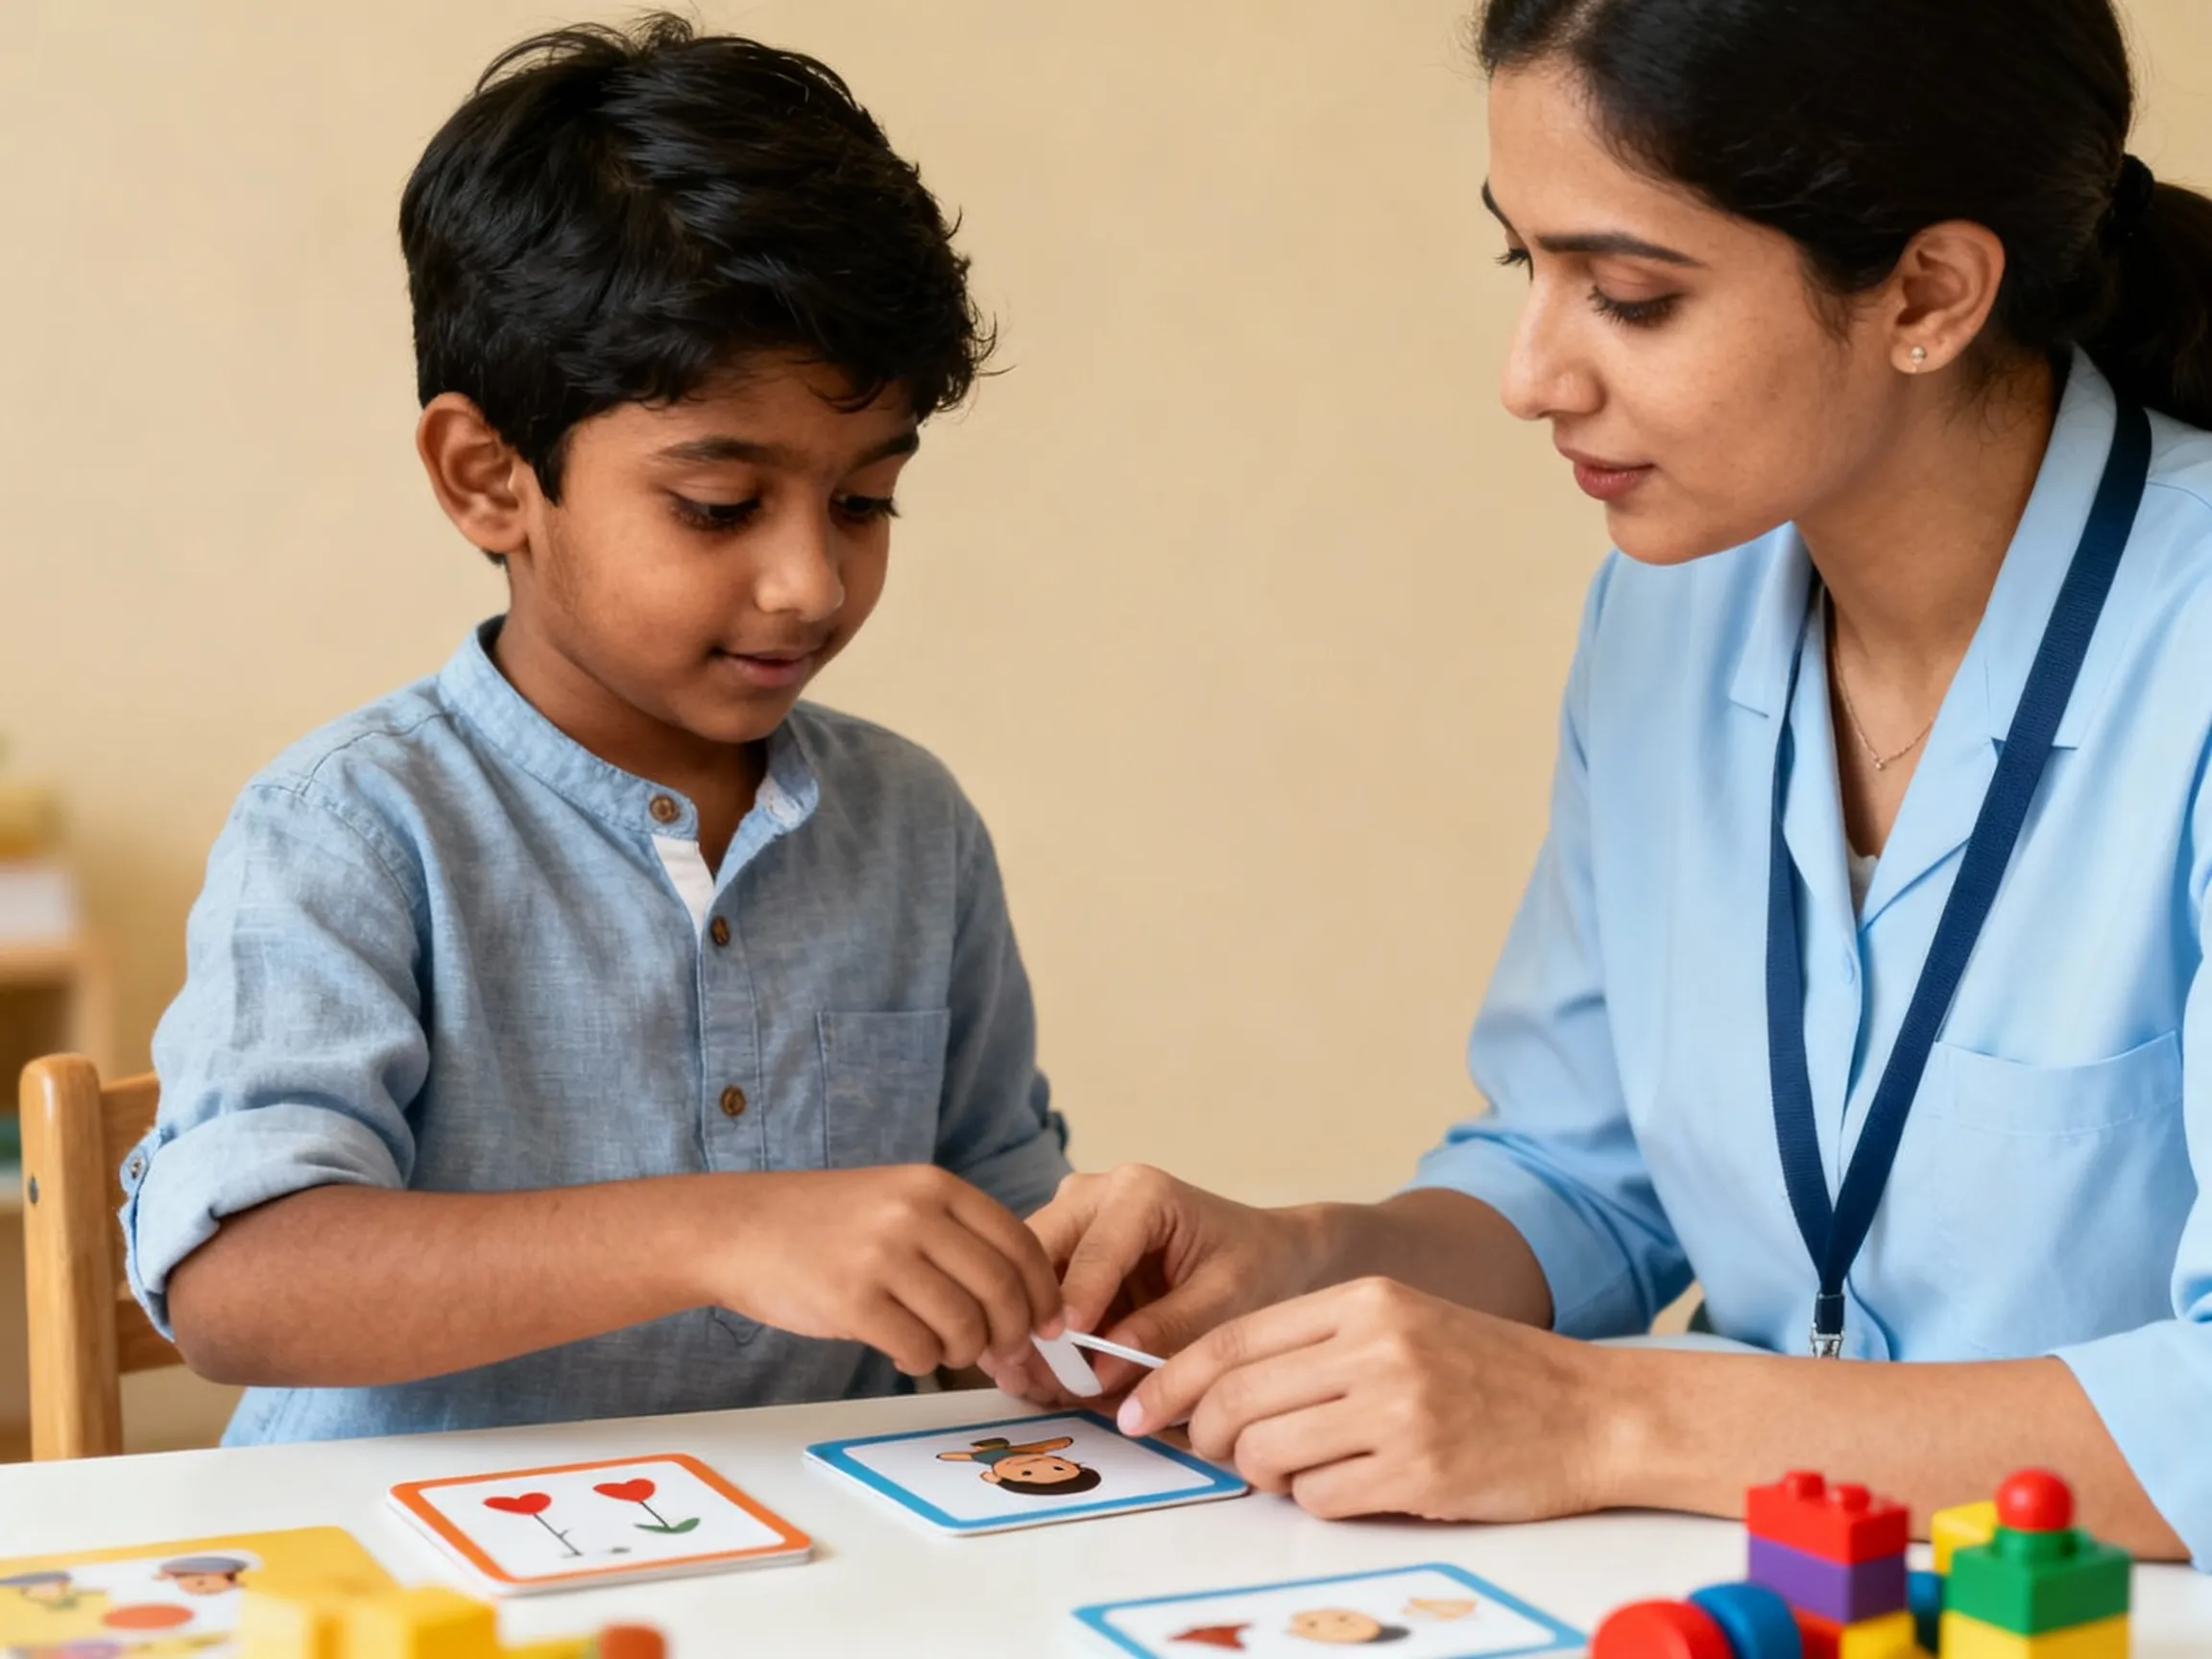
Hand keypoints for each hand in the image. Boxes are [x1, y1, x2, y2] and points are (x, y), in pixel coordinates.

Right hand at [704, 1167, 1063, 1375]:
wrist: (738, 1228)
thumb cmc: (823, 1224)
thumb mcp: (896, 1200)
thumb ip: (954, 1237)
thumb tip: (1022, 1300)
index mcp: (934, 1186)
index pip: (1020, 1242)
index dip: (1044, 1292)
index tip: (1051, 1324)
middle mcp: (914, 1213)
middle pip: (1001, 1288)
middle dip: (1016, 1332)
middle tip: (1008, 1354)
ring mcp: (882, 1256)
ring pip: (965, 1325)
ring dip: (966, 1353)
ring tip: (945, 1351)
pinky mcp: (851, 1299)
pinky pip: (917, 1349)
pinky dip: (922, 1362)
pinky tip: (906, 1352)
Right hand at [985, 1164, 1335, 1401]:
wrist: (1266, 1253)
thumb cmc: (1254, 1267)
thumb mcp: (1225, 1302)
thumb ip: (1165, 1331)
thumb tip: (1100, 1369)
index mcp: (1139, 1192)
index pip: (1094, 1250)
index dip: (1073, 1303)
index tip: (1060, 1349)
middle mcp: (1093, 1195)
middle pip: (1036, 1255)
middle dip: (1034, 1320)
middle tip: (1038, 1382)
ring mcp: (1071, 1222)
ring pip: (1026, 1278)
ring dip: (1029, 1335)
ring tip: (1042, 1390)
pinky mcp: (1065, 1253)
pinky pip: (1036, 1297)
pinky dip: (1039, 1340)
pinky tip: (1048, 1381)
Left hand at [1117, 1276, 1615, 1522]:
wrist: (1593, 1412)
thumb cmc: (1492, 1372)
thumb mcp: (1403, 1323)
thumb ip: (1319, 1345)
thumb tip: (1218, 1387)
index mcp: (1365, 1302)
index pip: (1233, 1338)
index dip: (1173, 1379)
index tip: (1142, 1407)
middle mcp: (1376, 1348)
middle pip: (1237, 1399)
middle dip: (1205, 1436)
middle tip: (1216, 1452)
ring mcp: (1398, 1411)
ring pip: (1267, 1453)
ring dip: (1264, 1473)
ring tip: (1299, 1468)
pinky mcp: (1419, 1474)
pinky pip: (1320, 1498)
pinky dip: (1318, 1501)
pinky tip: (1351, 1486)